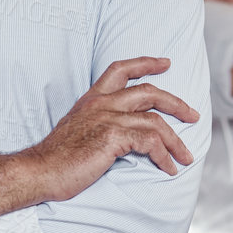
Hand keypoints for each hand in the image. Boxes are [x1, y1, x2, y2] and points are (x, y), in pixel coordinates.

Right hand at [25, 56, 199, 201]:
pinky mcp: (112, 137)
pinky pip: (150, 142)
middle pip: (149, 92)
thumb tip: (124, 135)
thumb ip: (99, 124)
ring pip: (155, 121)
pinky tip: (168, 168)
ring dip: (176, 141)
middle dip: (176, 103)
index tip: (166, 62)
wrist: (39, 170)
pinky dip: (164, 155)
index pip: (120, 69)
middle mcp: (100, 104)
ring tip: (186, 156)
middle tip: (193, 115)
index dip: (145, 63)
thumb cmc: (57, 158)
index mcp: (92, 100)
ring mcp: (107, 118)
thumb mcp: (78, 130)